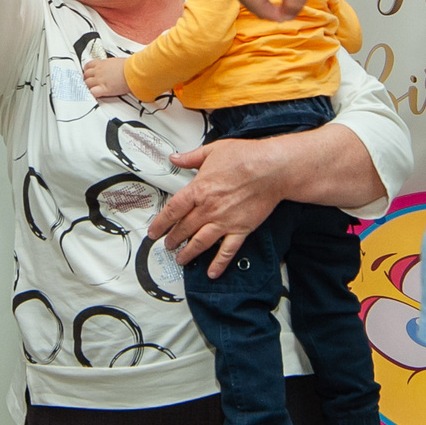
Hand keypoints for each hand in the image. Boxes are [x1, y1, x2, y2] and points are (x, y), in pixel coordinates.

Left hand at [82, 57, 129, 100]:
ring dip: (88, 86)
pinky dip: (92, 93)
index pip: (88, 66)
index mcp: (102, 63)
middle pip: (86, 75)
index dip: (87, 70)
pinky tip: (94, 94)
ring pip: (87, 83)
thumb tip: (111, 65)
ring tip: (91, 89)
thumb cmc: (129, 66)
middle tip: (89, 82)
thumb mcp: (117, 61)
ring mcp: (100, 80)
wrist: (133, 72)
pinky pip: (92, 92)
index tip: (88, 73)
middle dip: (86, 78)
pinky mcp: (104, 89)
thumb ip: (110, 64)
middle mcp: (99, 71)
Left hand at [149, 135, 293, 275]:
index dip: (160, 223)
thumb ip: (191, 157)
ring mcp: (224, 222)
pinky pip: (227, 251)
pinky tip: (212, 273)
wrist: (271, 169)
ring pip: (200, 243)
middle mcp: (208, 209)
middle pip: (183, 229)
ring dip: (188, 253)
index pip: (172, 211)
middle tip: (167, 245)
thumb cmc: (245, 156)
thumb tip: (175, 157)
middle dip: (172, 239)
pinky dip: (218, 263)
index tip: (153, 231)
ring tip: (180, 259)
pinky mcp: (240, 229)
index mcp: (198, 189)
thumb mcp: (212, 151)